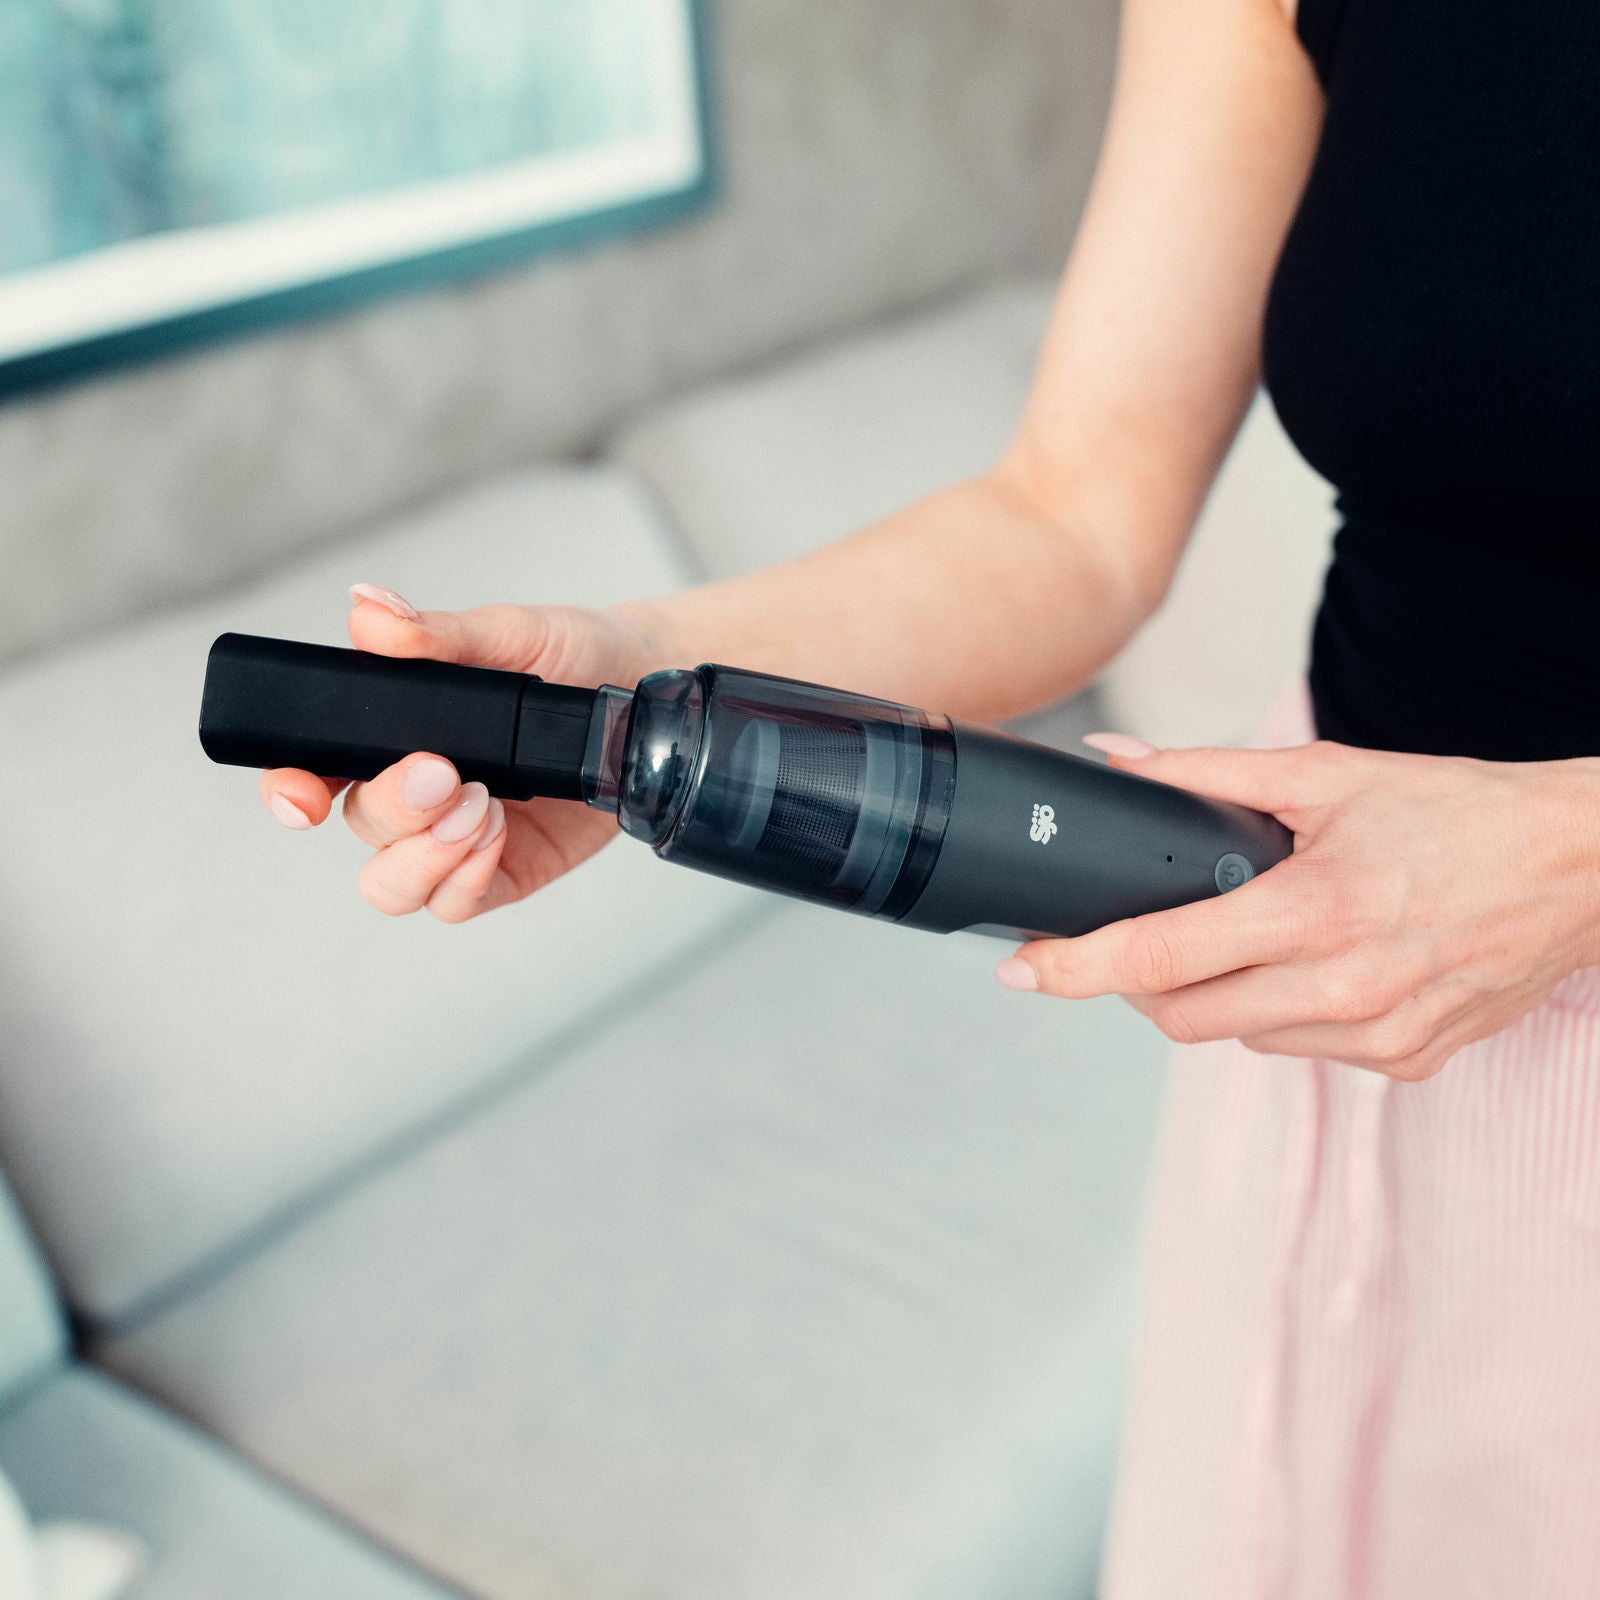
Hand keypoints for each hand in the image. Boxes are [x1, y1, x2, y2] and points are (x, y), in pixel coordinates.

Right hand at [259, 584, 682, 921]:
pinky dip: (466, 878)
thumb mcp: (510, 632)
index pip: (314, 769)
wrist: (646, 690)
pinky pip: (457, 903)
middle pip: (361, 828)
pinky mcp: (505, 871)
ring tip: (482, 806)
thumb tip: (370, 610)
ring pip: (394, 884)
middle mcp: (416, 791)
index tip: (302, 793)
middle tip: (444, 773)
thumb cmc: (571, 654)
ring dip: (425, 855)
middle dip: (392, 809)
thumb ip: (440, 632)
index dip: (291, 789)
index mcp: (394, 731)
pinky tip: (496, 836)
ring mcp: (457, 838)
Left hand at [996, 736, 1599, 1078]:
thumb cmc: (1458, 813)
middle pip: (1182, 1018)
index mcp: (1315, 912)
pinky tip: (1316, 964)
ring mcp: (1381, 1036)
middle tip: (1144, 939)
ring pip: (1241, 1038)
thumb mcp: (1327, 776)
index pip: (1160, 958)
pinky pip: (1303, 1049)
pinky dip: (1282, 1012)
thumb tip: (1120, 762)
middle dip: (1140, 984)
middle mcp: (1346, 989)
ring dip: (1218, 996)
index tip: (1020, 972)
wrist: (1580, 867)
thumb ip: (1209, 775)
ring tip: (1255, 935)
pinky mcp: (1409, 1062)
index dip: (1075, 968)